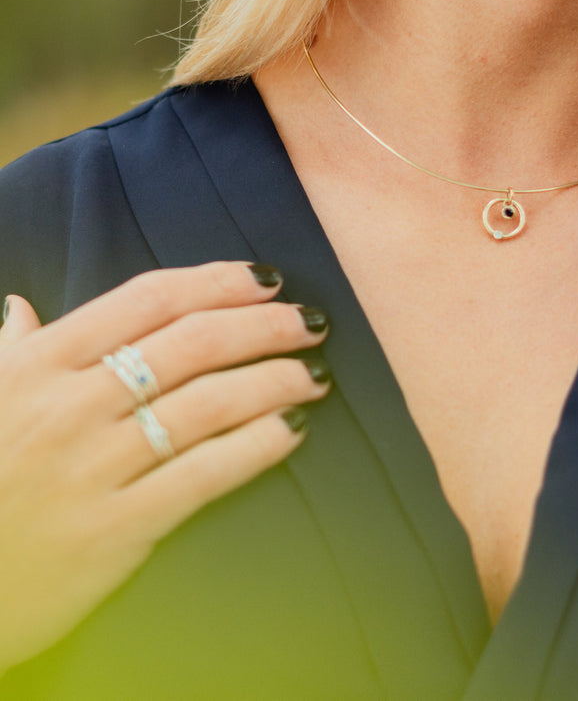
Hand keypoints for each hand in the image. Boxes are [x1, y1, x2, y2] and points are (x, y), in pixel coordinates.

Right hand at [0, 262, 330, 673]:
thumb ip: (12, 350)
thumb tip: (22, 306)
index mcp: (39, 364)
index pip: (150, 299)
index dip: (219, 281)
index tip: (268, 280)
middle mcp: (70, 407)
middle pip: (194, 343)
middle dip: (267, 326)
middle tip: (313, 323)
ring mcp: (95, 468)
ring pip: (210, 403)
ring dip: (277, 380)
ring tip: (316, 373)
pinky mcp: (117, 528)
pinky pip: (206, 473)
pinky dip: (259, 445)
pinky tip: (295, 427)